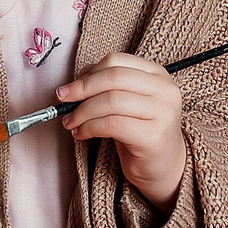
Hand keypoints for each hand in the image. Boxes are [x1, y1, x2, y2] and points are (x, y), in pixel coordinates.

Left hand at [57, 52, 185, 210]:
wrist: (164, 166)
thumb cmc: (140, 131)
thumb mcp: (127, 102)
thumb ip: (106, 87)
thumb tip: (72, 85)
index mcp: (158, 74)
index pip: (117, 61)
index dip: (88, 73)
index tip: (69, 88)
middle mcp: (165, 90)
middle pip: (113, 78)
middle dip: (81, 89)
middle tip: (62, 101)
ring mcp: (162, 113)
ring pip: (111, 101)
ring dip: (82, 112)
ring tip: (71, 122)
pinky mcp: (153, 136)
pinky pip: (112, 125)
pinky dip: (90, 127)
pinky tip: (81, 134)